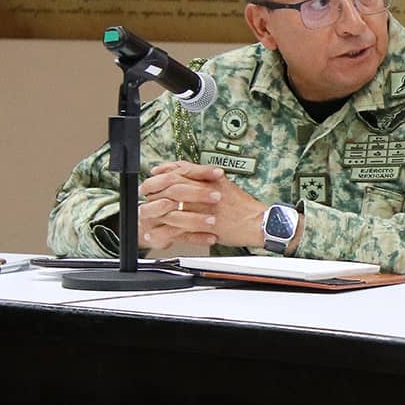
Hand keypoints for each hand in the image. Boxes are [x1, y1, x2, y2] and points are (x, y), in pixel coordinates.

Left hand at [139, 162, 270, 250]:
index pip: (181, 170)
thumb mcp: (226, 184)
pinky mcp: (201, 226)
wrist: (258, 222)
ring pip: (170, 206)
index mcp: (210, 181)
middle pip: (171, 185)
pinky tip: (152, 234)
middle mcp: (204, 192)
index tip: (156, 173)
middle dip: (155, 188)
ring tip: (145, 213)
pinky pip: (176, 229)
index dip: (165, 171)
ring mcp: (201, 209)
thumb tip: (189, 171)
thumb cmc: (244, 206)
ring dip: (154, 209)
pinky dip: (162, 232)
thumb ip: (206, 177)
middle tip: (146, 191)